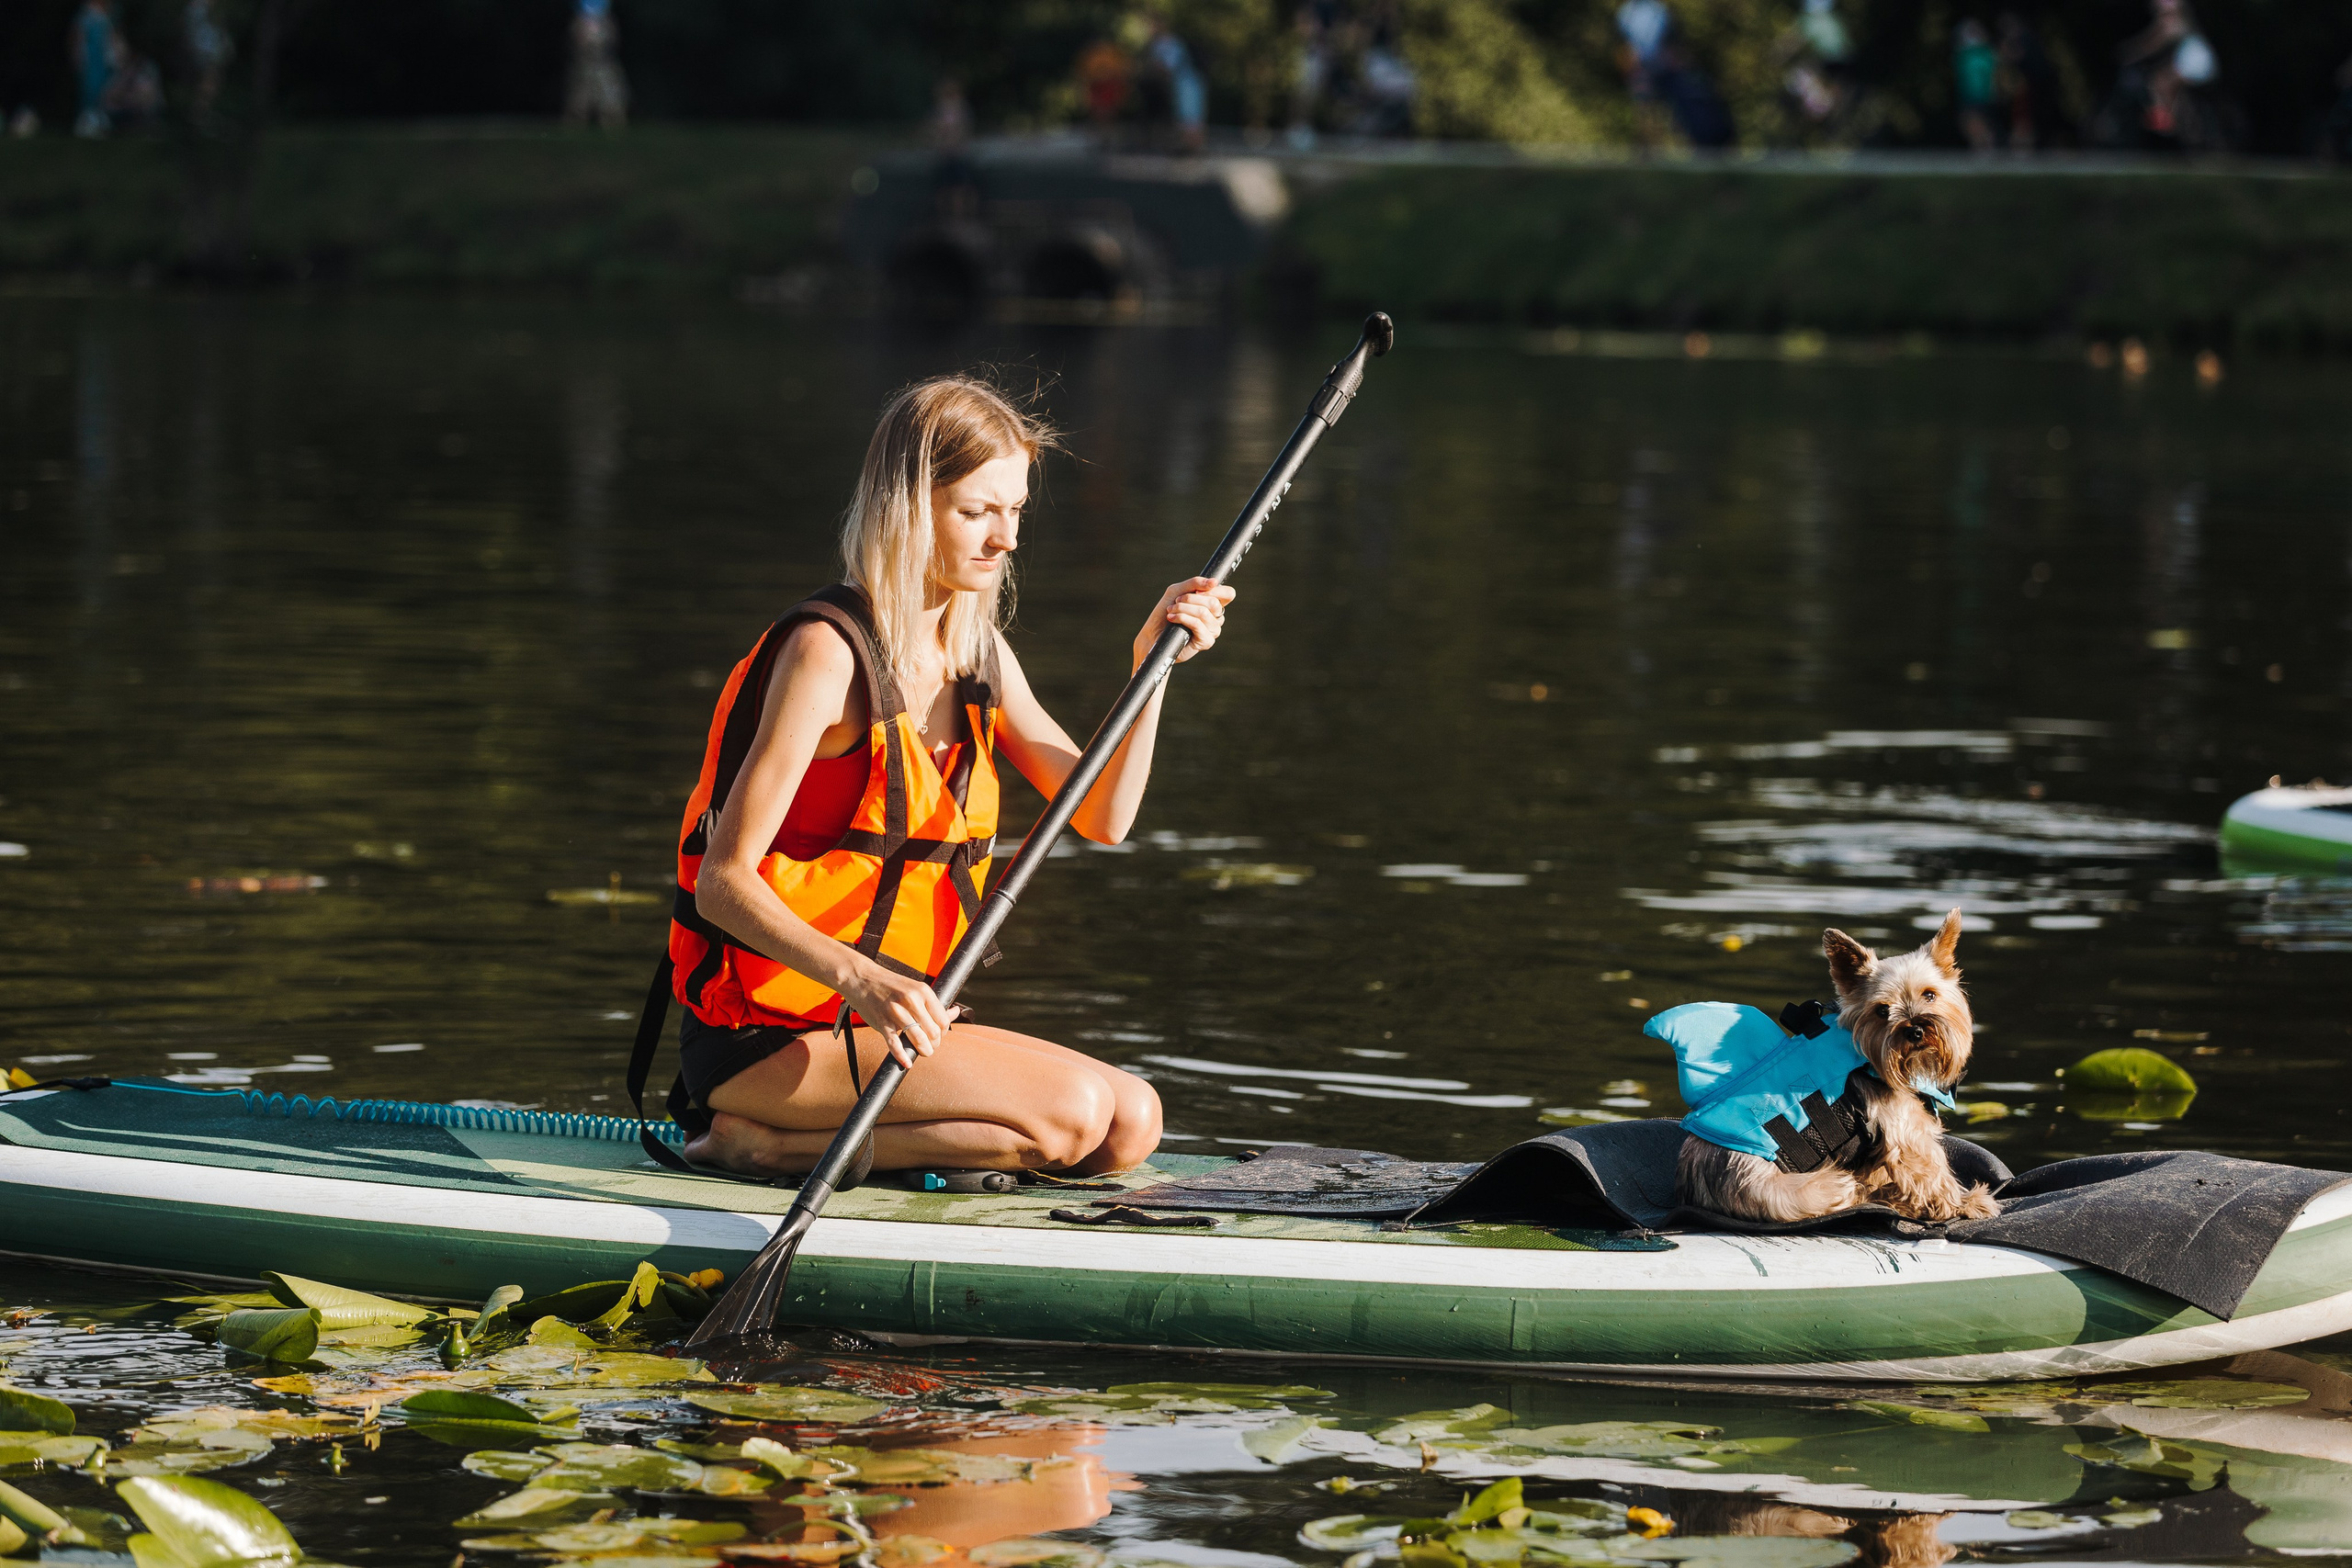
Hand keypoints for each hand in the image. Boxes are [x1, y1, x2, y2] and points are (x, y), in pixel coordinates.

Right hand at [837, 961, 952, 1067]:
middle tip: (929, 1046)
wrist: (861, 978)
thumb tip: (956, 1012)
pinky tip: (907, 1062)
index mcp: (923, 991)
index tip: (937, 1036)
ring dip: (924, 1050)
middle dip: (934, 1044)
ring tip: (922, 1052)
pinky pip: (894, 1043)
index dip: (943, 1033)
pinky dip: (902, 1056)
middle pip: (933, 1032)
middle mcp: (911, 1000)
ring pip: (918, 1038)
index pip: (943, 1020)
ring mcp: (895, 1011)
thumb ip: (935, 1004)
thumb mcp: (916, 989)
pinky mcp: (881, 1022)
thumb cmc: (891, 985)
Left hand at [1136, 577, 1236, 667]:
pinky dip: (1182, 618)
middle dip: (1190, 598)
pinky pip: (1198, 624)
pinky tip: (1172, 619)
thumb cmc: (1165, 612)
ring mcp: (1213, 630)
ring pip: (1204, 612)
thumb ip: (1195, 584)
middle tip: (1176, 602)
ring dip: (1183, 608)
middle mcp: (1216, 618)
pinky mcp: (1206, 641)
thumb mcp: (1177, 591)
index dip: (1214, 590)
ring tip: (1171, 611)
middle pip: (1214, 602)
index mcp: (1213, 605)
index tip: (1196, 591)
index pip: (1228, 593)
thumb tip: (1214, 582)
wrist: (1153, 634)